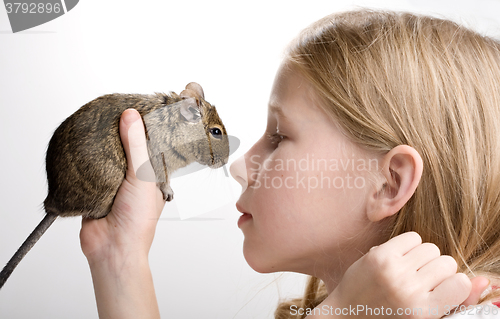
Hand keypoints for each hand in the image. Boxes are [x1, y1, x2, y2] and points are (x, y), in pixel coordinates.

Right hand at [80, 108, 164, 262]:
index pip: (152, 143)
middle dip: (122, 132)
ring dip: (102, 145)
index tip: (139, 105)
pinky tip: (81, 144)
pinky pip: (90, 169)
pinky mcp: (95, 188)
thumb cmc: (138, 221)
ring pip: (108, 156)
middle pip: (128, 147)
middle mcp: (135, 177)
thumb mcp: (143, 177)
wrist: (112, 249)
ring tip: (97, 121)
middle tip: (114, 109)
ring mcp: (115, 183)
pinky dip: (86, 160)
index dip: (147, 125)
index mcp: (154, 175)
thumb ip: (137, 146)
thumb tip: (131, 116)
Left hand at [312, 232, 488, 317]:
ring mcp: (392, 270)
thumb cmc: (391, 317)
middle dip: (437, 271)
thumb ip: (456, 302)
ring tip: (409, 271)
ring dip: (424, 258)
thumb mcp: (425, 317)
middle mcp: (408, 290)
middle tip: (420, 282)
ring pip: (431, 248)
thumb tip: (482, 281)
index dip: (453, 284)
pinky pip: (412, 237)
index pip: (460, 283)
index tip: (439, 291)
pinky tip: (399, 260)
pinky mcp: (378, 254)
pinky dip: (410, 246)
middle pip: (446, 262)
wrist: (347, 315)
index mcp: (423, 312)